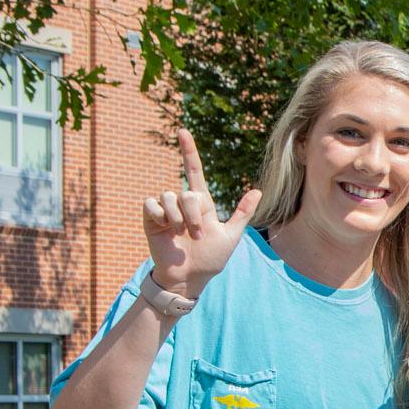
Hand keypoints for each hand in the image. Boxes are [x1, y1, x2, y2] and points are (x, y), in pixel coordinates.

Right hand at [143, 129, 261, 294]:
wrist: (190, 276)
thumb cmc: (211, 258)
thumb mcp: (231, 236)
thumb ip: (242, 213)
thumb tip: (257, 191)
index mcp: (202, 203)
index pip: (193, 171)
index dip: (189, 151)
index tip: (183, 132)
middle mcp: (182, 203)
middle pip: (187, 191)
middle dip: (194, 214)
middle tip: (197, 234)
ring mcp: (165, 211)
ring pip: (169, 197)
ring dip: (179, 218)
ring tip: (183, 234)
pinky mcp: (150, 218)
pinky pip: (151, 205)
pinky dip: (160, 217)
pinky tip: (165, 230)